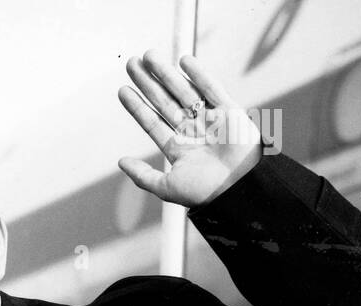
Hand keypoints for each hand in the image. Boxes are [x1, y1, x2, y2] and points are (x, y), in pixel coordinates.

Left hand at [118, 51, 261, 207]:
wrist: (239, 188)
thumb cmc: (205, 193)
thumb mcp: (167, 187)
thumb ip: (143, 176)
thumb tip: (121, 162)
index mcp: (179, 149)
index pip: (153, 123)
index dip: (137, 107)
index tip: (122, 90)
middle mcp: (192, 132)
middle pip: (165, 102)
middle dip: (147, 83)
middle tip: (131, 63)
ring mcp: (210, 120)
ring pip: (184, 92)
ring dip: (166, 74)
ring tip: (148, 56)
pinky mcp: (229, 111)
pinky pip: (212, 88)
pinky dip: (199, 74)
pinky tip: (183, 61)